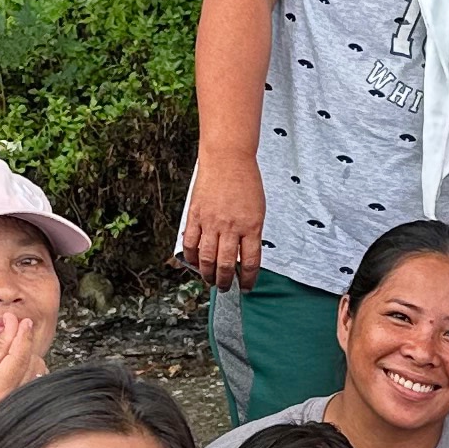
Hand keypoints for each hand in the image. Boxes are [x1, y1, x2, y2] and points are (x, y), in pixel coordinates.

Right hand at [176, 151, 263, 291]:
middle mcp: (231, 227)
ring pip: (206, 258)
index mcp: (251, 226)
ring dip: (208, 274)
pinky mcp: (195, 216)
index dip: (249, 279)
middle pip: (227, 265)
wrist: (227, 159)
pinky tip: (193, 263)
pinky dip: (190, 257)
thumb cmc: (246, 182)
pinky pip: (190, 243)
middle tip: (225, 288)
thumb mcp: (258, 210)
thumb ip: (252, 233)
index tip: (247, 287)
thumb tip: (244, 256)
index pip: (251, 262)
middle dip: (226, 282)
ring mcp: (211, 222)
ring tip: (210, 280)